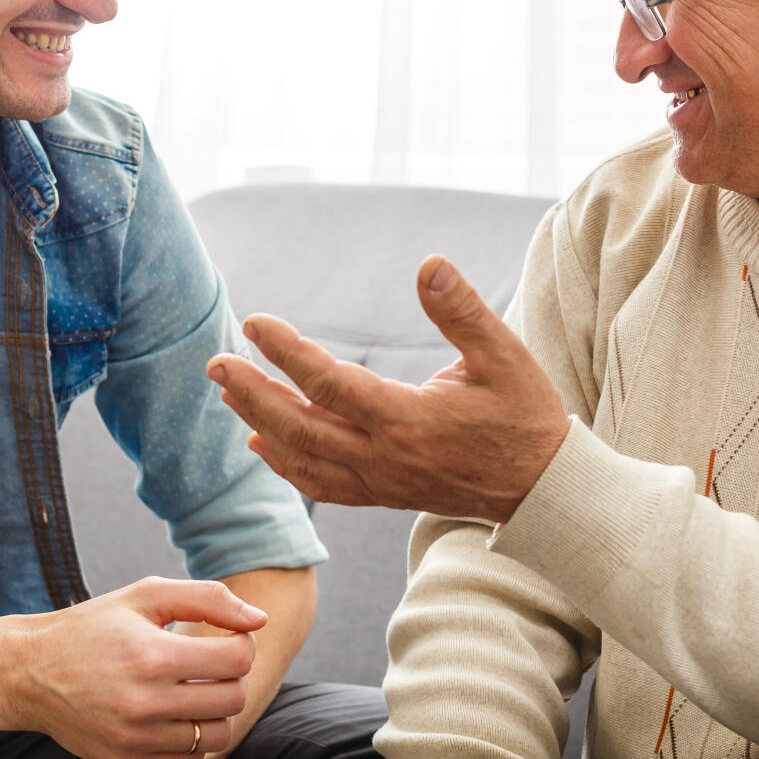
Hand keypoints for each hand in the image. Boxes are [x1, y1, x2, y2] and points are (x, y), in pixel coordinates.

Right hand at [12, 576, 263, 758]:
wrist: (30, 673)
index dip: (242, 644)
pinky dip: (193, 737)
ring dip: (217, 711)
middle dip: (232, 677)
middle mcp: (145, 704)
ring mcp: (135, 739)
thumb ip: (209, 598)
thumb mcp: (147, 595)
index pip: (237, 659)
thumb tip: (260, 619)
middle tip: (210, 663)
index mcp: (153, 656)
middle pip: (233, 698)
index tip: (225, 638)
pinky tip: (174, 713)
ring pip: (217, 735)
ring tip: (195, 689)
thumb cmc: (95, 626)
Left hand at [206, 255, 569, 523]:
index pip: (330, 384)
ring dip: (261, 424)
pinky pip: (324, 485)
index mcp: (409, 421)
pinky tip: (261, 444)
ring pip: (304, 459)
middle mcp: (385, 458)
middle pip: (300, 427)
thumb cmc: (526, 415)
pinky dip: (287, 465)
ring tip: (229, 393)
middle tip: (215, 363)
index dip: (287, 352)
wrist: (543, 489)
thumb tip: (429, 262)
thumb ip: (463, 310)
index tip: (255, 323)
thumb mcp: (504, 355)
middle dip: (252, 394)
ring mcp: (381, 483)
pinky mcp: (384, 495)